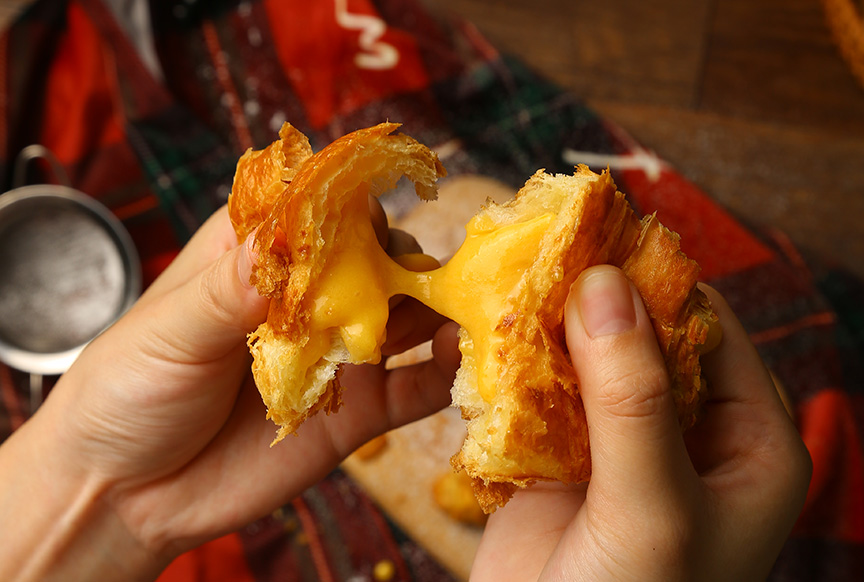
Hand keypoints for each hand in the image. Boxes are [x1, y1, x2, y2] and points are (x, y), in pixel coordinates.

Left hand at [0, 204, 458, 580]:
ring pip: (407, 317)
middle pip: (378, 259)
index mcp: (256, 256)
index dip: (352, 207)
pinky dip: (444, 373)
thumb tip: (280, 244)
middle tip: (431, 275)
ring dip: (439, 311)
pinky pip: (415, 387)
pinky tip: (458, 361)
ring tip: (469, 309)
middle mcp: (307, 297)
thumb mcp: (169, 333)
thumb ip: (230, 291)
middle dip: (407, 261)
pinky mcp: (358, 409)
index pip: (319, 211)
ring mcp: (337, 353)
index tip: (376, 217)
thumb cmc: (128, 391)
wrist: (127, 494)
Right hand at [471, 265, 811, 581]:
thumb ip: (633, 399)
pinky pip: (542, 393)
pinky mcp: (563, 459)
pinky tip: (489, 335)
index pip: (708, 332)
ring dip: (549, 326)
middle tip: (542, 246)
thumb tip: (604, 286)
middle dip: (594, 299)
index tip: (598, 232)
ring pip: (587, 360)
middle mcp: (689, 436)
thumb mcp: (650, 508)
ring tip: (510, 277)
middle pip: (643, 337)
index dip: (655, 281)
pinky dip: (516, 365)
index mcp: (747, 442)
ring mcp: (621, 445)